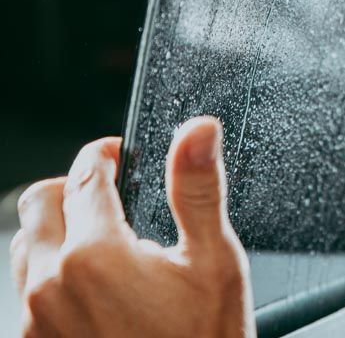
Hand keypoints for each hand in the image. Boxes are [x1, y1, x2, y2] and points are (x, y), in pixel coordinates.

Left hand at [11, 117, 254, 337]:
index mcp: (94, 253)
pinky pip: (25, 295)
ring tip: (103, 243)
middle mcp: (52, 286)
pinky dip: (51, 277)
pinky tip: (93, 290)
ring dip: (57, 232)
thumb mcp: (214, 262)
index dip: (106, 154)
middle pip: (40, 202)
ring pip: (26, 248)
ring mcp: (36, 324)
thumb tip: (198, 131)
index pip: (85, 172)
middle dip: (73, 188)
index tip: (121, 156)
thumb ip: (198, 188)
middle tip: (111, 196)